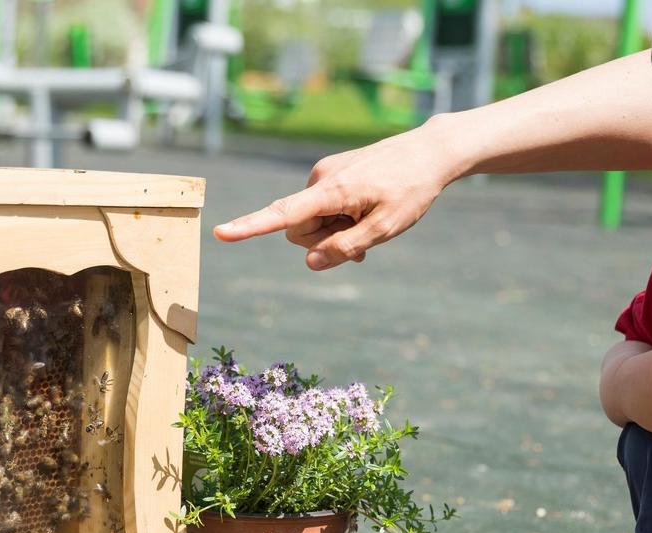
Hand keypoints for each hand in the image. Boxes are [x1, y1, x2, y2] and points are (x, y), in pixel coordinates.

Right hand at [211, 117, 458, 269]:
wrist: (430, 151)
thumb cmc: (411, 190)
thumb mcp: (385, 228)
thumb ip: (346, 248)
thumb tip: (309, 262)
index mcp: (332, 191)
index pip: (283, 214)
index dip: (250, 227)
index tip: (222, 234)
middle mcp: (320, 179)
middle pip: (299, 230)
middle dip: (323, 242)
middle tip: (363, 241)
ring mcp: (324, 174)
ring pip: (311, 222)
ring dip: (334, 231)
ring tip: (368, 222)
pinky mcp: (331, 174)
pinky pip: (321, 209)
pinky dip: (338, 219)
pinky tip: (365, 214)